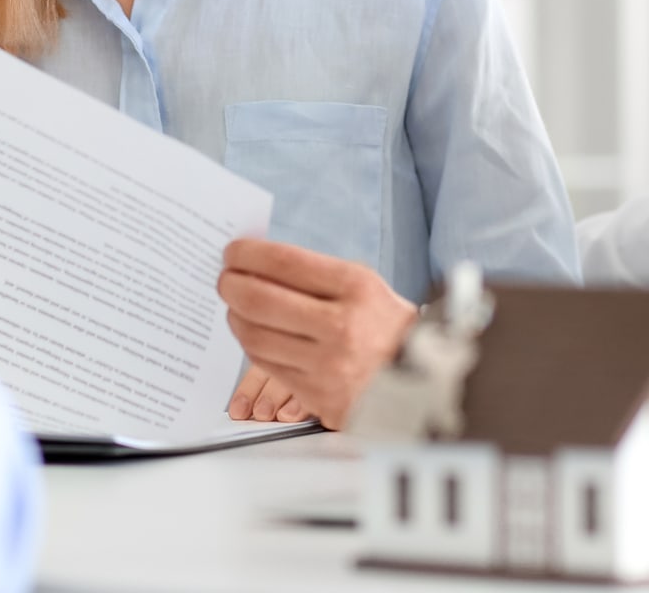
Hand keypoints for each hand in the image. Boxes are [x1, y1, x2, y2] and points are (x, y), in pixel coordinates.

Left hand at [217, 239, 417, 430]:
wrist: (424, 380)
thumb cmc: (386, 326)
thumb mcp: (364, 286)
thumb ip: (314, 275)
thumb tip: (257, 262)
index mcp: (356, 288)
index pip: (284, 262)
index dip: (248, 254)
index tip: (233, 252)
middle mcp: (341, 327)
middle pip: (260, 299)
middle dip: (231, 285)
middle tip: (224, 279)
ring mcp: (328, 366)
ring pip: (256, 336)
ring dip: (235, 316)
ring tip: (235, 306)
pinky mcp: (318, 396)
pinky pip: (267, 365)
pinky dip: (251, 345)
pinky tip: (252, 333)